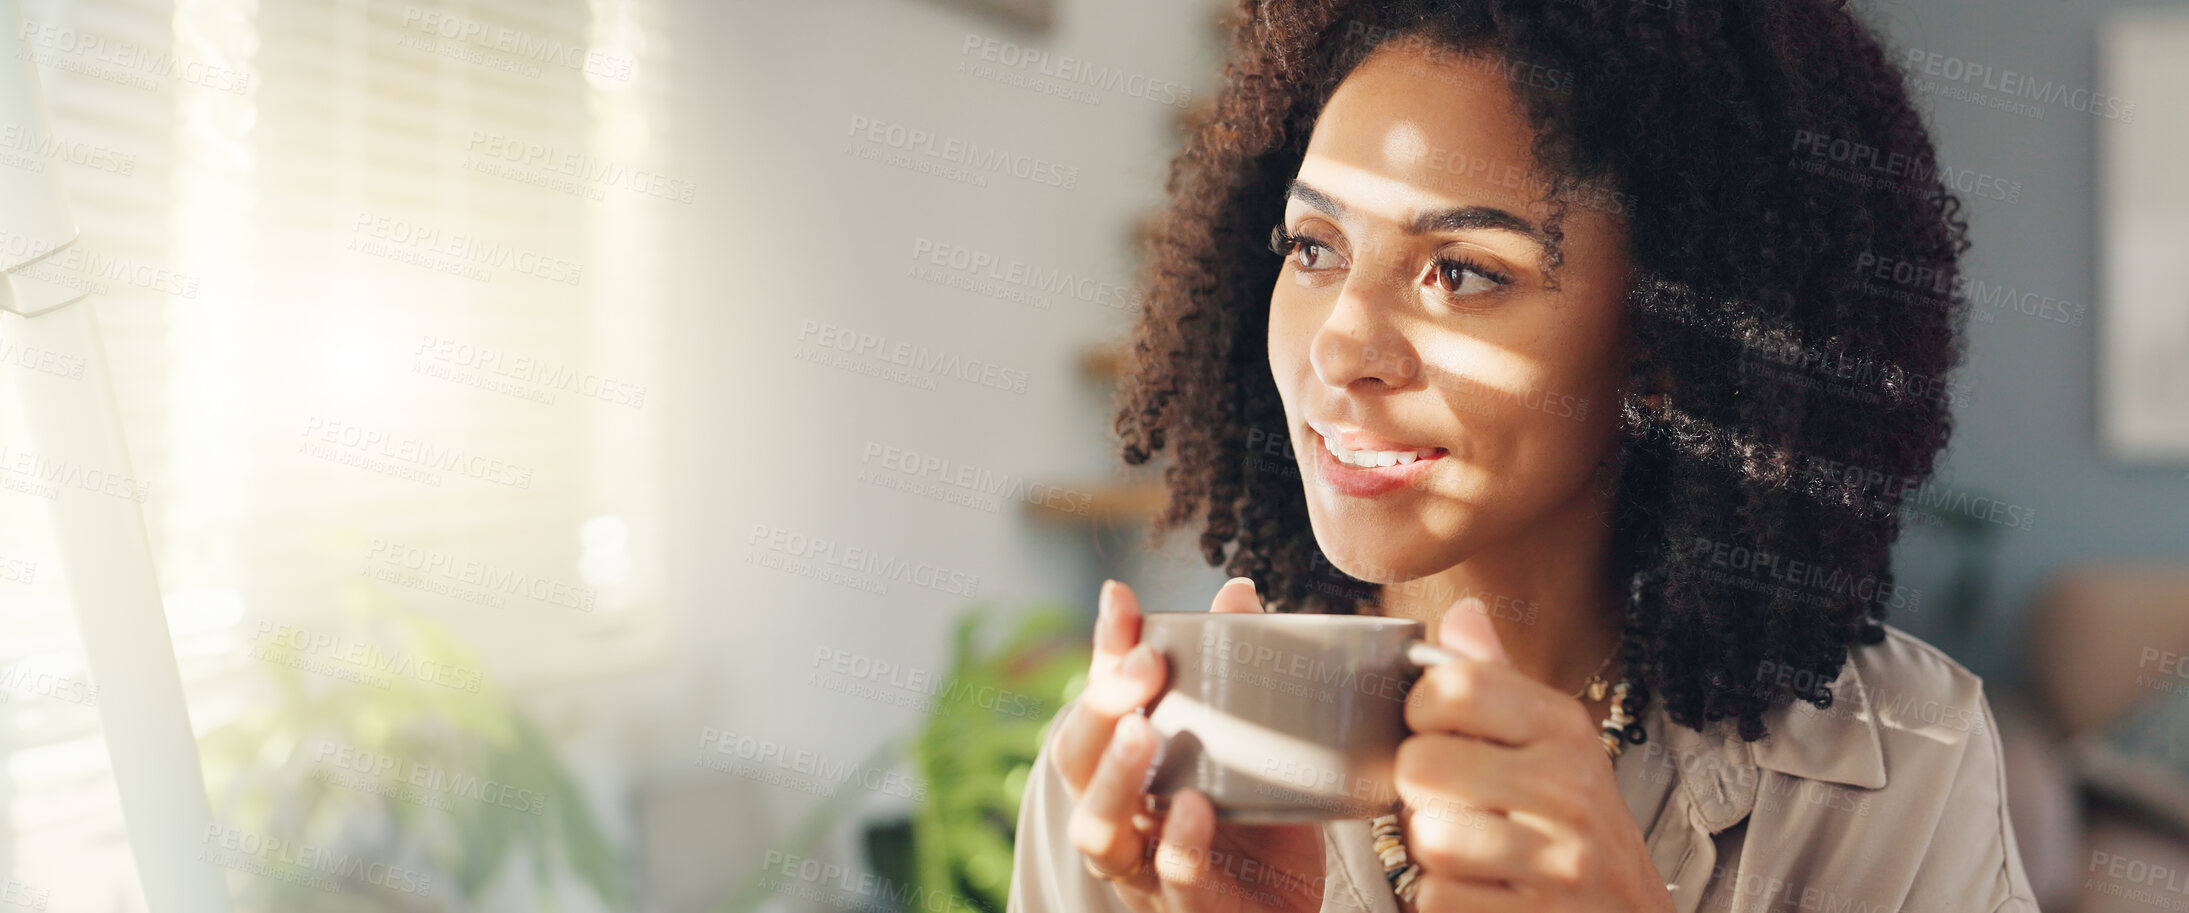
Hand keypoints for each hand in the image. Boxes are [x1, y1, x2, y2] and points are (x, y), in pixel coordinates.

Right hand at [1051, 577, 1326, 912]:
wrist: (1285, 912)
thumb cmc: (1257, 825)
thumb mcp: (1250, 745)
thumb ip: (1241, 674)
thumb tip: (1237, 591)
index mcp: (1127, 767)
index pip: (1099, 699)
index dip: (1104, 649)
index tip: (1120, 596)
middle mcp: (1121, 814)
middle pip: (1075, 761)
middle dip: (1099, 709)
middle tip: (1142, 666)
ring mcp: (1146, 866)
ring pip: (1096, 829)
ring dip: (1115, 778)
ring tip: (1144, 733)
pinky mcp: (1191, 906)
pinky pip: (1171, 878)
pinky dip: (1180, 843)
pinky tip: (1195, 808)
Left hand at [1394, 598, 1673, 912]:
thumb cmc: (1579, 832)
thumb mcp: (1555, 746)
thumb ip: (1497, 683)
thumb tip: (1461, 613)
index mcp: (1565, 729)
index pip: (1455, 686)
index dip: (1420, 710)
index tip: (1435, 731)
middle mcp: (1571, 788)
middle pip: (1421, 764)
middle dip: (1420, 792)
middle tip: (1454, 804)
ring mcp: (1561, 861)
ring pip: (1428, 838)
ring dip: (1433, 854)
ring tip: (1473, 853)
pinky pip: (1437, 899)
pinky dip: (1446, 901)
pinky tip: (1485, 894)